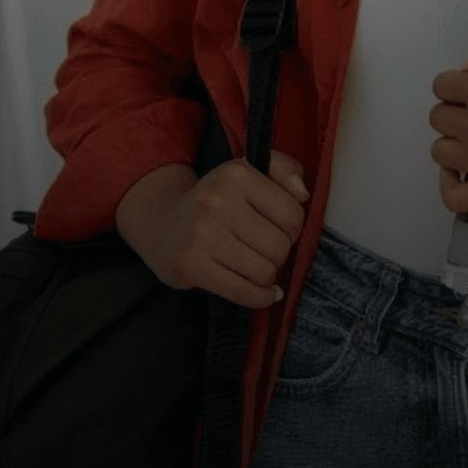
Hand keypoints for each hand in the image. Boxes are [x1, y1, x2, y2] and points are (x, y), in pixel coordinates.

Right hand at [115, 151, 308, 309]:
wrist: (164, 224)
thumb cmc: (219, 199)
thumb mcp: (250, 171)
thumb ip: (285, 170)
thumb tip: (303, 194)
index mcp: (236, 175)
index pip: (293, 214)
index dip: (294, 227)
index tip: (279, 228)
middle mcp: (217, 202)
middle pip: (280, 246)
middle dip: (280, 253)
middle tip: (265, 249)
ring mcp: (201, 235)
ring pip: (265, 271)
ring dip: (268, 275)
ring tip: (257, 265)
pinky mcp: (191, 266)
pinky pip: (243, 292)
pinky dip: (261, 297)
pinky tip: (266, 292)